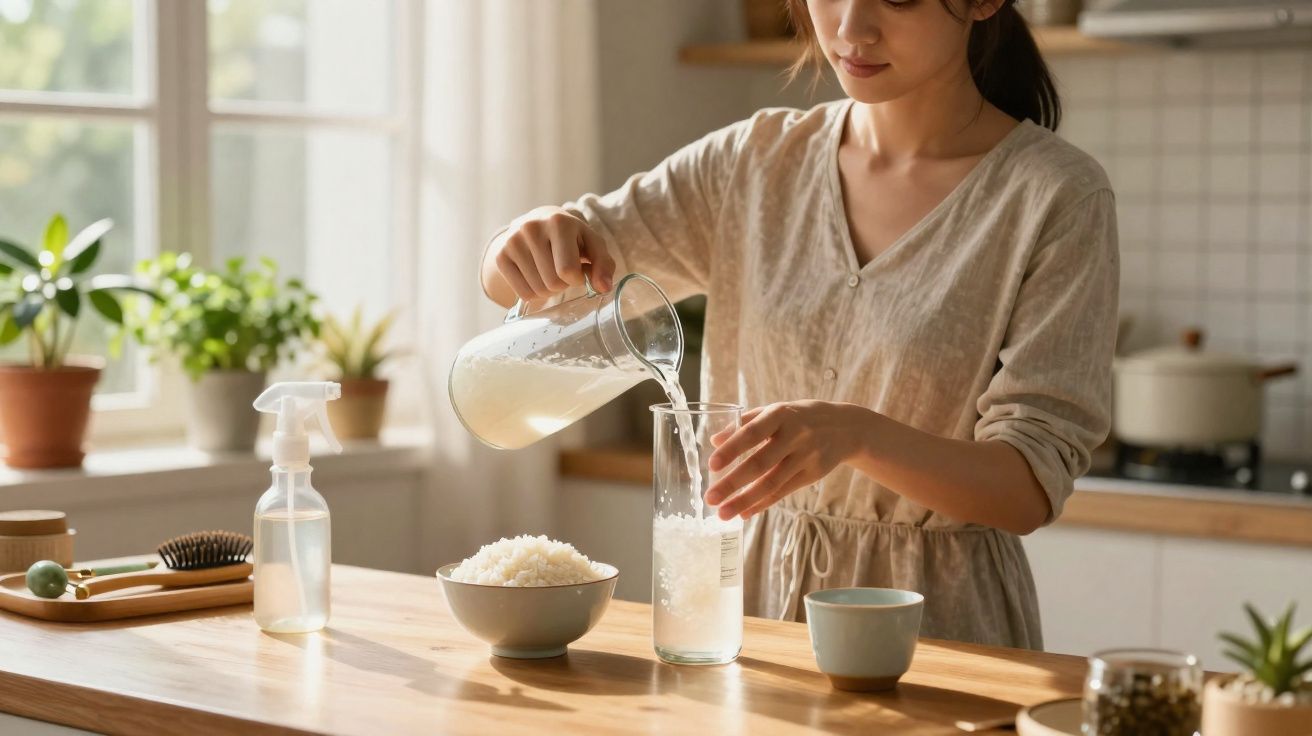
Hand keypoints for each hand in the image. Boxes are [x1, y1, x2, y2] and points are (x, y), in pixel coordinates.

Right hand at [488, 206, 616, 301]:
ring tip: (550, 272)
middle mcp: (532, 228)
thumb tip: (603, 288)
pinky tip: (536, 276)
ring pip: (538, 290)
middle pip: (552, 283)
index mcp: (559, 222)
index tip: (578, 271)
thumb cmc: (572, 238)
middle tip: (562, 272)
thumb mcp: (592, 245)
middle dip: (563, 285)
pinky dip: (534, 293)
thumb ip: (604, 265)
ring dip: (549, 290)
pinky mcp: (501, 256)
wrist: (537, 224)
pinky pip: (522, 293)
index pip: (568, 271)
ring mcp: (513, 241)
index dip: (577, 279)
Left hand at [704, 401, 871, 519]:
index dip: (732, 449)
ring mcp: (806, 456)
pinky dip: (762, 504)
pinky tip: (745, 513)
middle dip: (733, 483)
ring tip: (723, 513)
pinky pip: (783, 492)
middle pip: (761, 463)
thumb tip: (714, 440)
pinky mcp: (813, 474)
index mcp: (780, 415)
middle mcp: (795, 435)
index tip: (712, 466)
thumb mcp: (776, 411)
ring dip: (745, 501)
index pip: (752, 433)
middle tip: (710, 498)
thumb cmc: (799, 417)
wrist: (845, 427)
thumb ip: (745, 423)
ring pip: (772, 483)